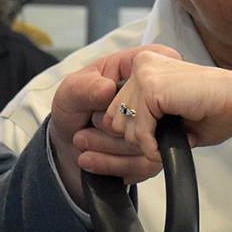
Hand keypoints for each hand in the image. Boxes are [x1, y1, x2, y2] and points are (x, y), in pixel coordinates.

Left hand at [48, 44, 179, 204]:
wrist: (69, 148)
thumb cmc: (75, 109)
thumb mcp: (70, 93)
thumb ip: (84, 88)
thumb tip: (108, 89)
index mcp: (141, 67)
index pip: (153, 75)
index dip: (125, 95)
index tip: (100, 105)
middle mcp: (159, 95)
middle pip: (150, 114)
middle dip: (111, 127)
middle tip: (86, 127)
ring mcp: (162, 126)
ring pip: (148, 142)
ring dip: (107, 148)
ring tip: (82, 143)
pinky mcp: (158, 153)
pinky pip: (145, 164)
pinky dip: (112, 164)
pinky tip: (90, 159)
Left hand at [103, 50, 231, 160]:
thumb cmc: (217, 108)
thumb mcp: (171, 115)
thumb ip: (147, 121)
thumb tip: (124, 142)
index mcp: (146, 67)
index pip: (115, 106)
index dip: (132, 131)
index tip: (151, 143)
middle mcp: (142, 65)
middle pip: (113, 116)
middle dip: (135, 138)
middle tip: (160, 146)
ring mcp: (145, 74)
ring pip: (122, 124)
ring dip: (143, 143)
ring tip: (166, 145)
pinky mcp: (152, 87)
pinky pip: (138, 128)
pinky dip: (150, 146)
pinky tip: (163, 148)